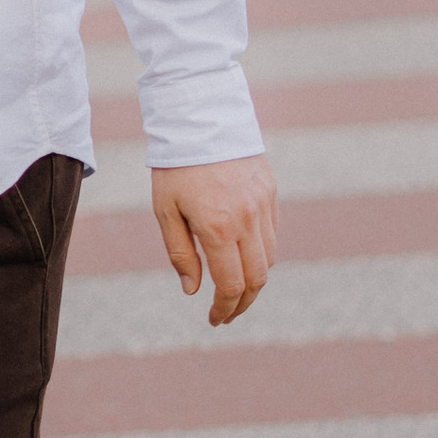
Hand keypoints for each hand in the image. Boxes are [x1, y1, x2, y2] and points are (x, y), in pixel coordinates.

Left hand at [152, 156, 276, 326]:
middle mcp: (247, 220)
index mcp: (218, 228)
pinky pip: (272, 235)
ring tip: (233, 289)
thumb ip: (181, 253)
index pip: (231, 286)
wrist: (202, 118)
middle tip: (226, 313)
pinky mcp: (271, 193)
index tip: (214, 319)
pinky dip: (261, 254)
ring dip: (254, 281)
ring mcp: (263, 206)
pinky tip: (242, 257)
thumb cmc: (176, 167)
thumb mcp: (166, 211)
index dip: (224, 309)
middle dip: (243, 304)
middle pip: (257, 280)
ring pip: (269, 259)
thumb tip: (193, 290)